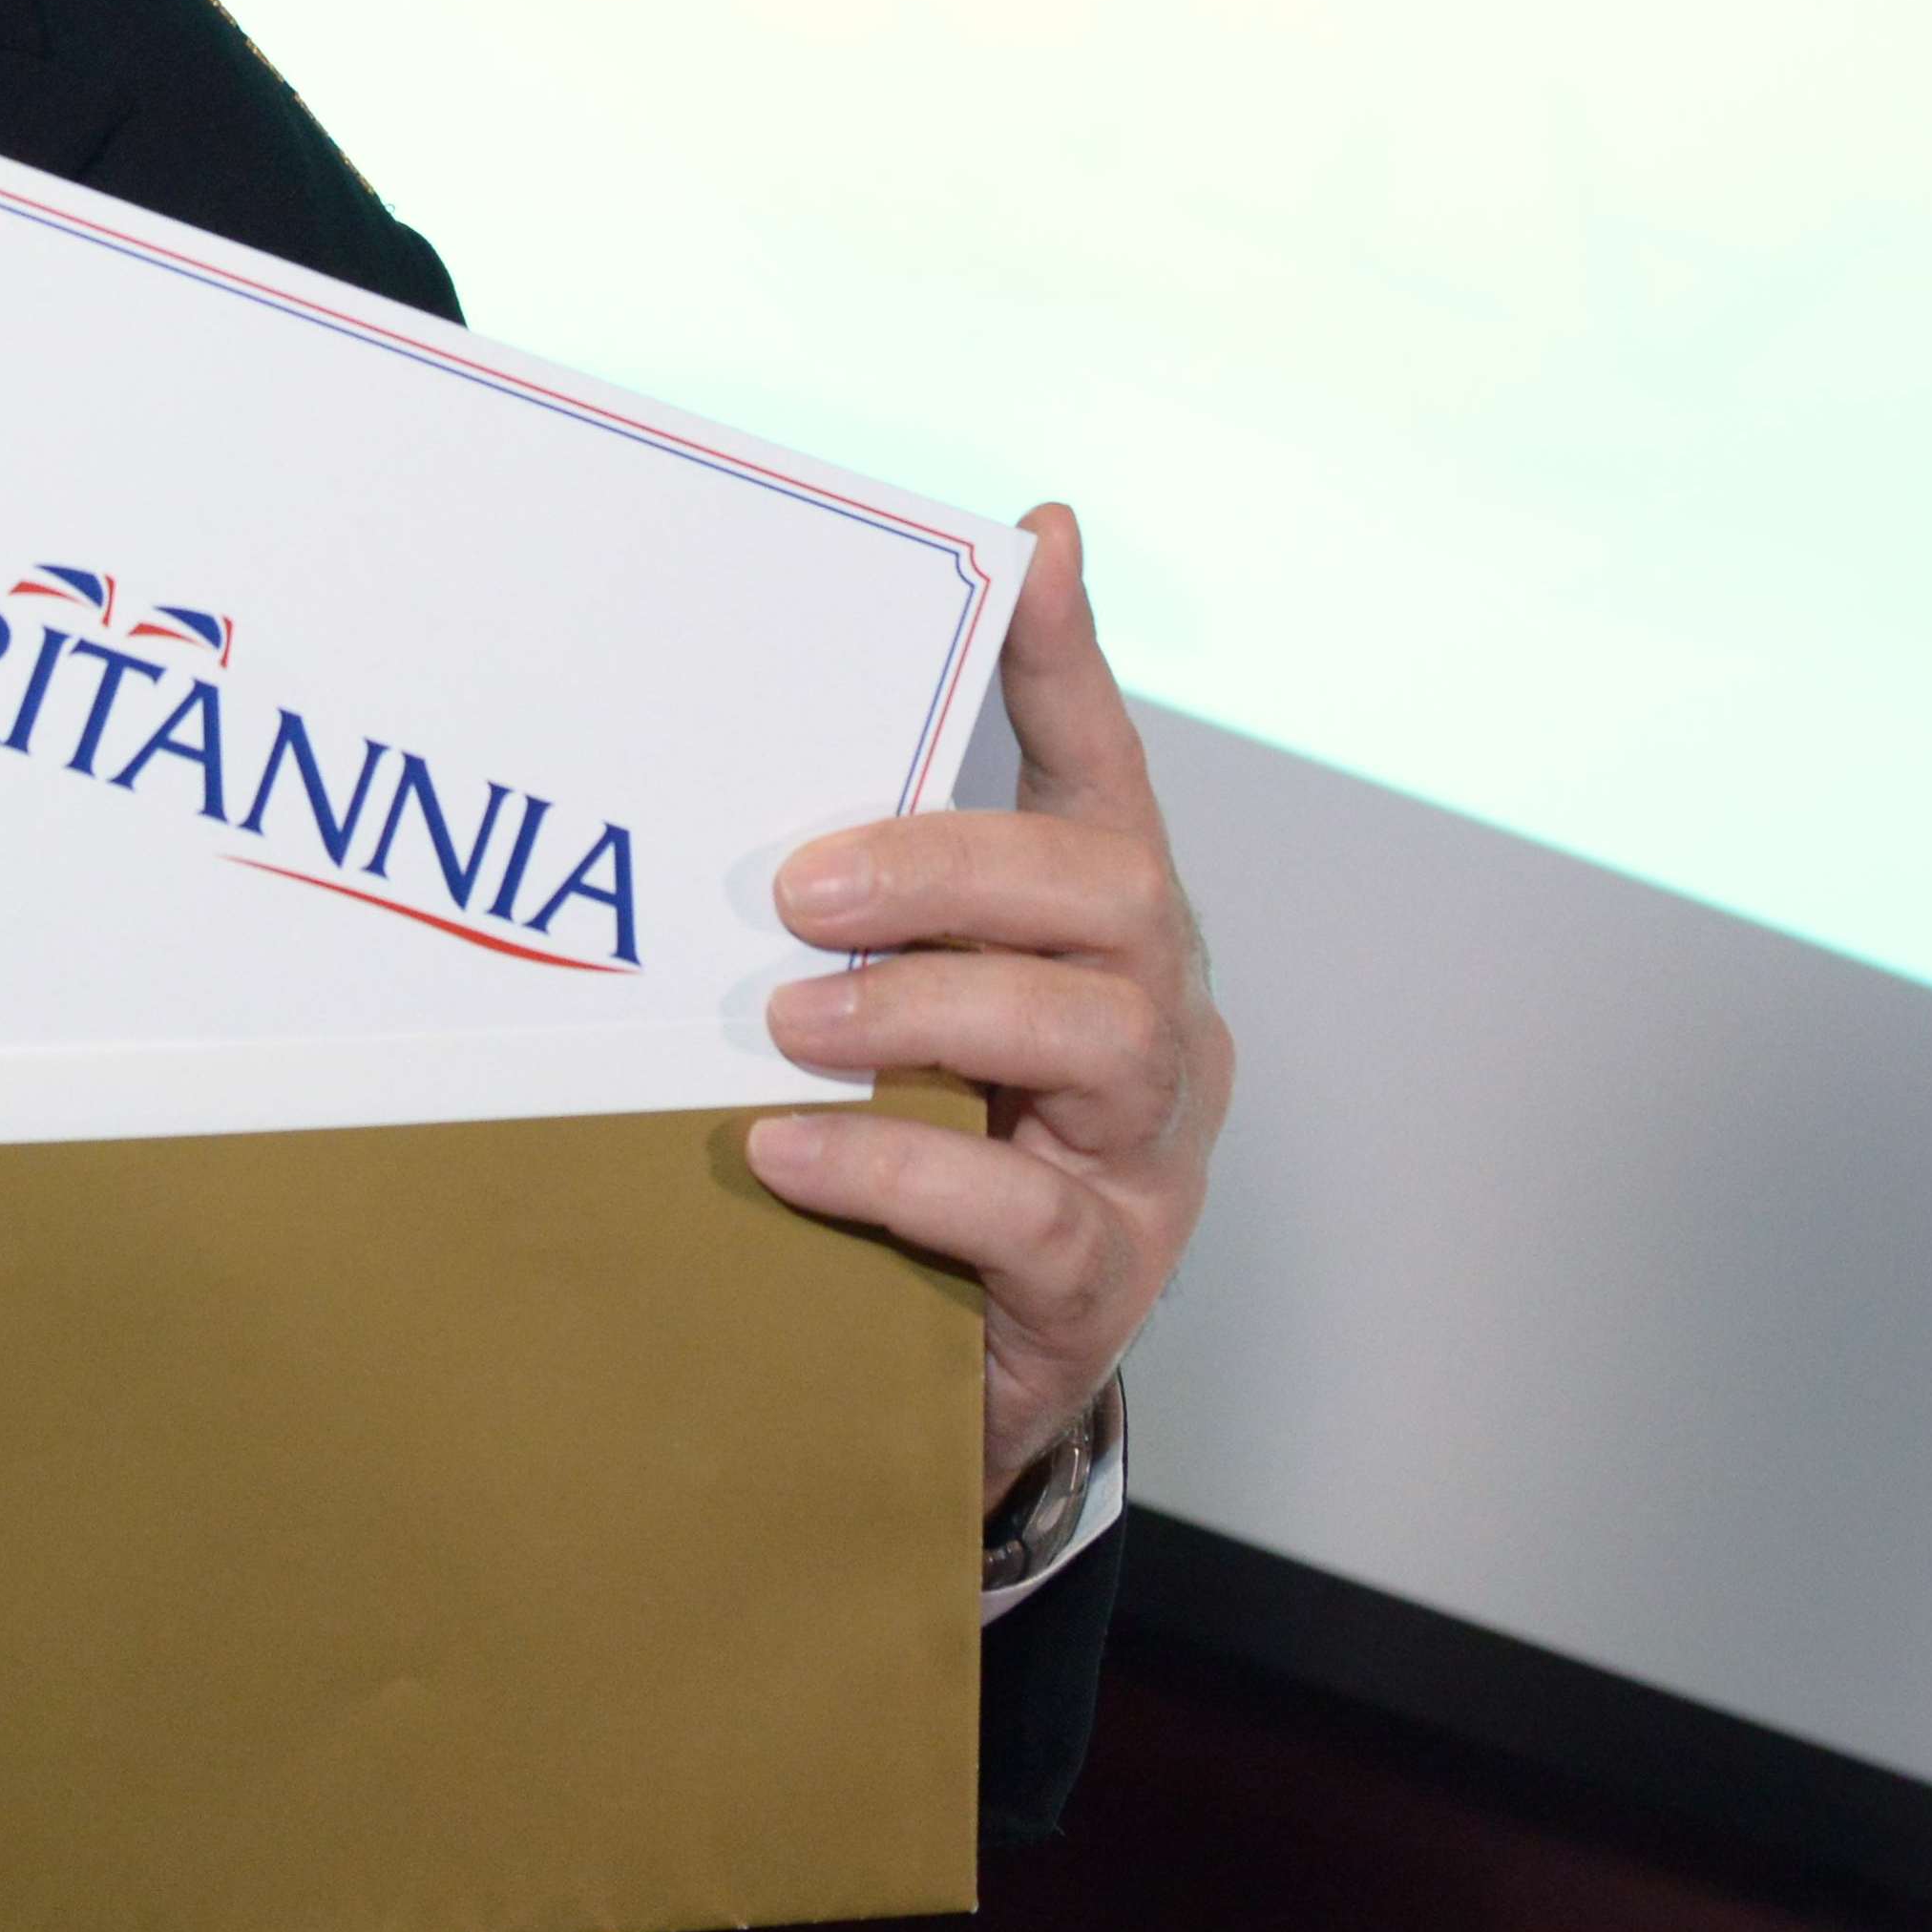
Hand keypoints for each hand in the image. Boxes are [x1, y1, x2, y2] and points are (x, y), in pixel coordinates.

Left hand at [744, 505, 1227, 1503]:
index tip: (1031, 545)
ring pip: (1096, 1035)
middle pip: (1115, 893)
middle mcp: (1158, 1023)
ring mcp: (1148, 1154)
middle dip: (953, 869)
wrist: (939, 1385)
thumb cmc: (921, 1160)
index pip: (1104, 769)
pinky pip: (1022, 1210)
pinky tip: (785, 1156)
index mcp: (1107, 935)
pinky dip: (895, 1173)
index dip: (1070, 658)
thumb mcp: (900, 1014)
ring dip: (927, 1012)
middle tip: (798, 893)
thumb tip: (774, 780)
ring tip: (785, 1024)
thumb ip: (871, 897)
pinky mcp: (1102, 1279)